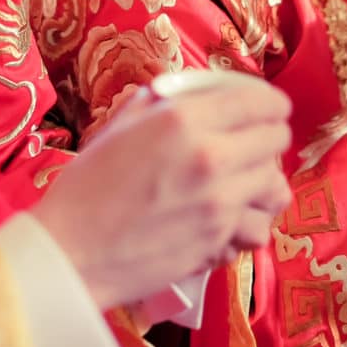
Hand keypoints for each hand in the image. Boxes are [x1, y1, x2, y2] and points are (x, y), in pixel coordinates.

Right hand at [31, 81, 292, 309]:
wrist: (70, 251)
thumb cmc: (85, 188)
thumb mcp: (120, 128)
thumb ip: (162, 106)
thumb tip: (192, 95)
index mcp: (183, 119)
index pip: (260, 100)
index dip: (271, 104)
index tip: (270, 111)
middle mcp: (209, 156)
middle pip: (277, 140)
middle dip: (269, 140)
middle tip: (254, 147)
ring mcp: (218, 202)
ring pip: (277, 187)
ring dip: (265, 185)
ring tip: (247, 186)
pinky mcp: (218, 240)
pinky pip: (258, 228)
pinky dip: (249, 226)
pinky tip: (231, 222)